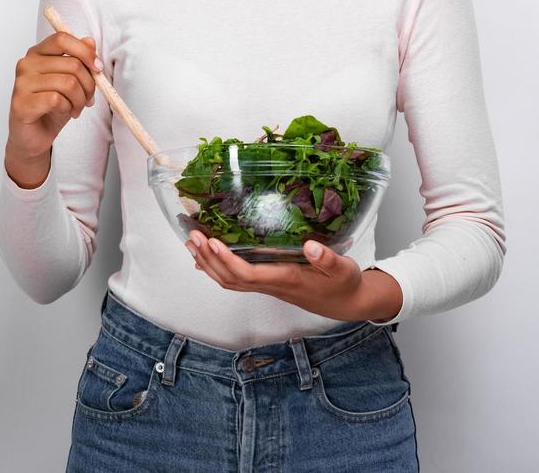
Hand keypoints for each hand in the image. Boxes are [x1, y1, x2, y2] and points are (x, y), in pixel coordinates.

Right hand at [5, 30, 103, 182]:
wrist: (35, 135)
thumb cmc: (53, 106)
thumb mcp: (72, 80)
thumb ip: (79, 59)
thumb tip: (90, 41)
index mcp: (37, 53)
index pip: (62, 39)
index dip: (85, 52)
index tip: (97, 68)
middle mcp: (26, 64)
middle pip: (72, 65)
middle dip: (89, 85)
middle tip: (88, 98)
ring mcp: (21, 84)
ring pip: (68, 83)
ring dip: (80, 99)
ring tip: (77, 107)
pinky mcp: (20, 104)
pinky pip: (56, 100)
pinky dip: (67, 108)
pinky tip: (65, 112)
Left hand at [185, 231, 398, 322]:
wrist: (346, 303)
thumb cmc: (343, 284)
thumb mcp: (343, 269)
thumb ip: (327, 258)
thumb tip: (310, 245)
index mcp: (286, 279)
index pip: (248, 274)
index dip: (227, 260)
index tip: (212, 241)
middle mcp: (272, 285)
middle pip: (231, 279)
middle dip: (209, 259)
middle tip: (192, 236)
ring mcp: (268, 287)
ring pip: (230, 282)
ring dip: (208, 264)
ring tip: (192, 243)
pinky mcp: (268, 284)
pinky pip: (236, 281)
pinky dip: (218, 269)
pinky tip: (207, 260)